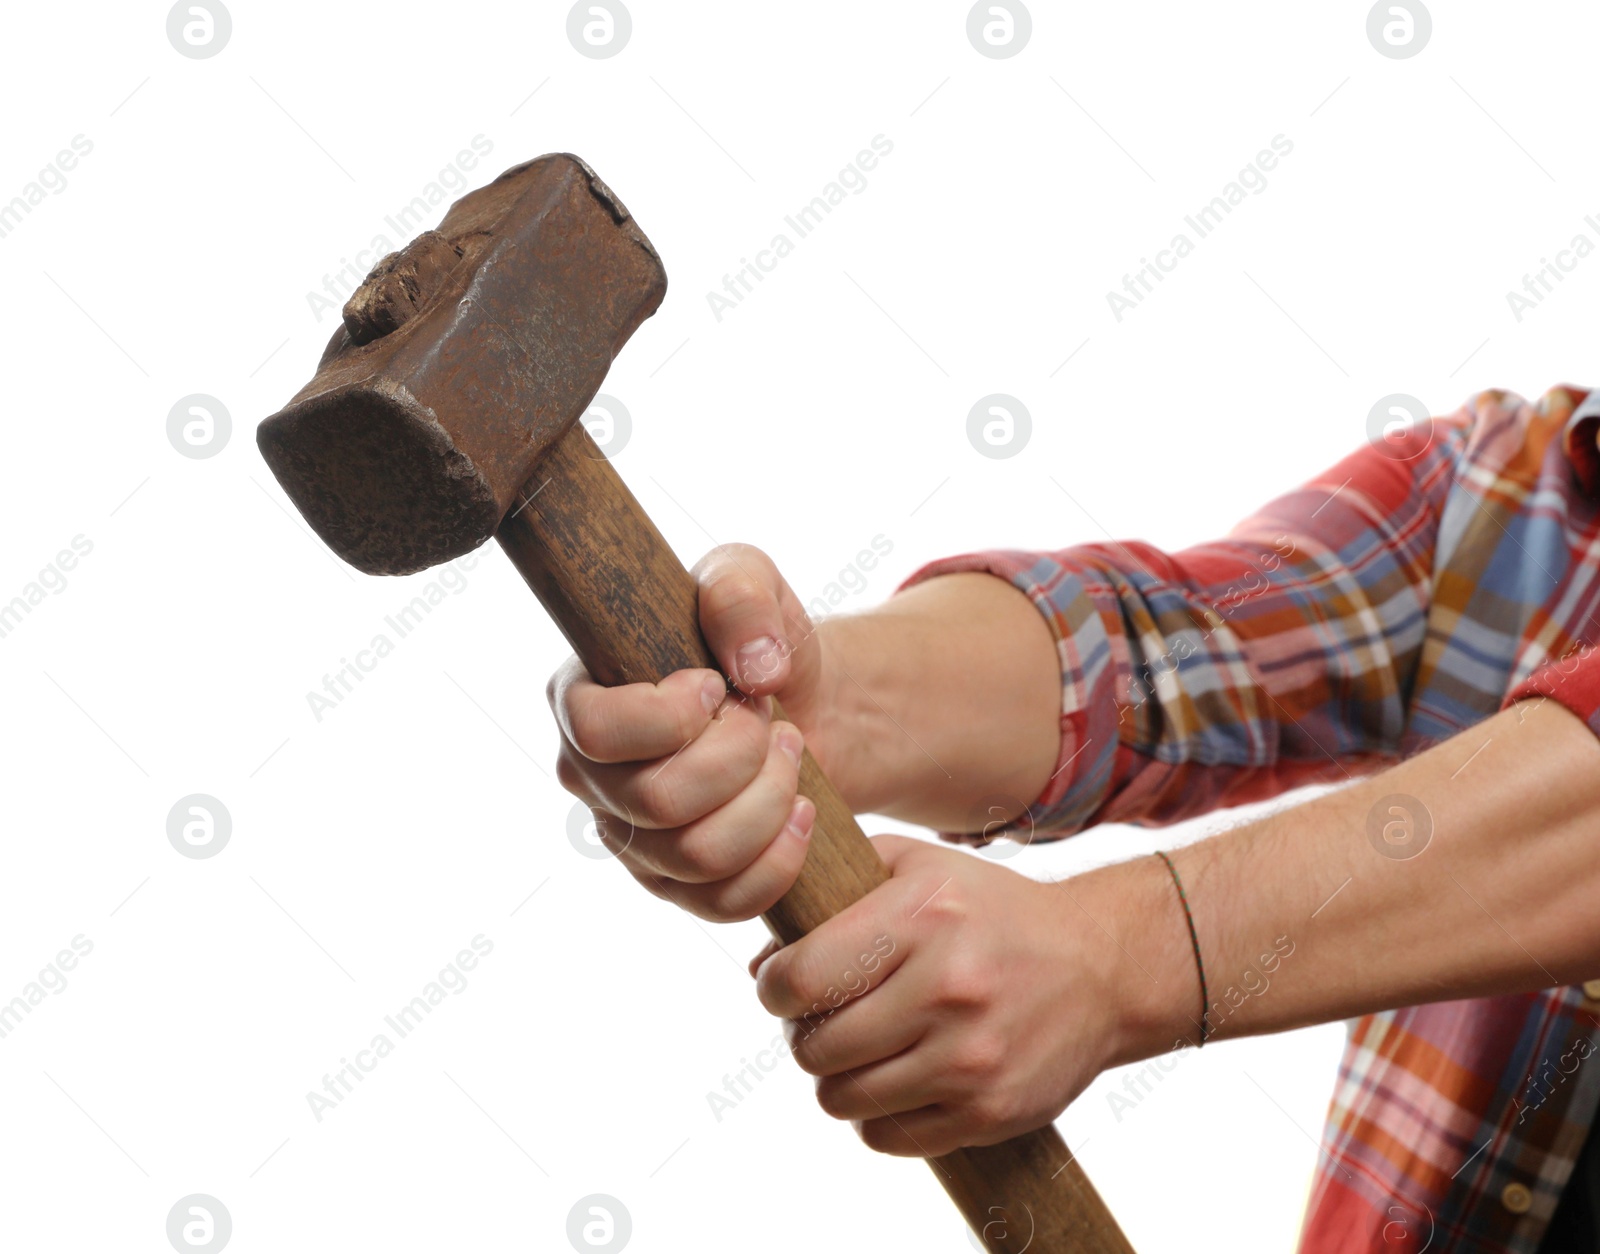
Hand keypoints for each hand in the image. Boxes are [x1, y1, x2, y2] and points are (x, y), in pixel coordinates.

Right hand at [549, 544, 837, 920]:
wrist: (807, 702)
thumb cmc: (756, 639)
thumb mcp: (752, 580)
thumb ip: (741, 593)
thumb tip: (754, 667)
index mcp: (580, 697)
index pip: (594, 730)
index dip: (670, 715)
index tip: (715, 685)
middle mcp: (591, 776)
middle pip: (658, 800)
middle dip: (740, 755)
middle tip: (766, 718)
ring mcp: (631, 839)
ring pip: (699, 855)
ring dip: (769, 798)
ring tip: (790, 754)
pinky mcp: (677, 886)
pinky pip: (724, 903)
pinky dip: (781, 858)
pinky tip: (803, 812)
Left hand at [749, 835, 1133, 1156]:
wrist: (1102, 966)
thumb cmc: (993, 912)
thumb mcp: (919, 867)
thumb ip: (836, 888)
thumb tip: (765, 961)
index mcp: (921, 918)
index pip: (800, 979)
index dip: (776, 987)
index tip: (787, 985)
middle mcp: (946, 988)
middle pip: (814, 1048)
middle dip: (807, 1034)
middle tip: (829, 1018)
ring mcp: (970, 1058)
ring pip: (842, 1100)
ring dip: (839, 1079)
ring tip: (864, 1050)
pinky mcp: (990, 1112)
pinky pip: (888, 1138)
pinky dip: (880, 1116)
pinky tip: (901, 1079)